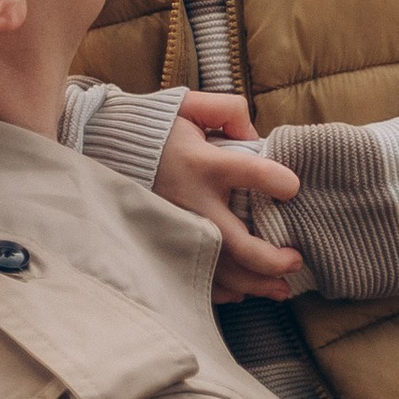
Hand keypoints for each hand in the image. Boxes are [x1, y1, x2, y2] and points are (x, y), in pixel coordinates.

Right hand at [152, 90, 303, 302]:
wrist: (102, 152)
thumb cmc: (154, 130)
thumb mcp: (189, 107)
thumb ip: (227, 110)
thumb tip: (255, 135)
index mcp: (204, 164)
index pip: (252, 173)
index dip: (278, 182)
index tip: (293, 189)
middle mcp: (193, 202)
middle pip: (238, 243)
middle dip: (273, 258)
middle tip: (296, 258)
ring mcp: (179, 230)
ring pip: (223, 270)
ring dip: (257, 283)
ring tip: (282, 287)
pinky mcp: (165, 246)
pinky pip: (197, 279)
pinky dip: (224, 291)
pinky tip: (244, 290)